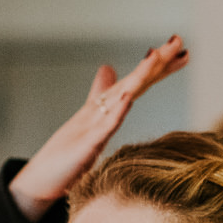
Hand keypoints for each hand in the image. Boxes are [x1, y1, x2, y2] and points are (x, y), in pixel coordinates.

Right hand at [8, 36, 189, 219]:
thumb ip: (98, 96)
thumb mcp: (90, 126)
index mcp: (105, 111)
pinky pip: (102, 129)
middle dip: (155, 63)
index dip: (158, 69)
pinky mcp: (84, 147)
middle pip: (132, 84)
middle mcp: (99, 113)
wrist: (39, 181)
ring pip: (118, 98)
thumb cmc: (65, 157)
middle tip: (178, 41)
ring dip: (138, 77)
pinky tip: (127, 98)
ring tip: (155, 56)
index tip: (184, 52)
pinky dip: (115, 112)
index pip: (137, 85)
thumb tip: (107, 70)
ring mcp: (91, 128)